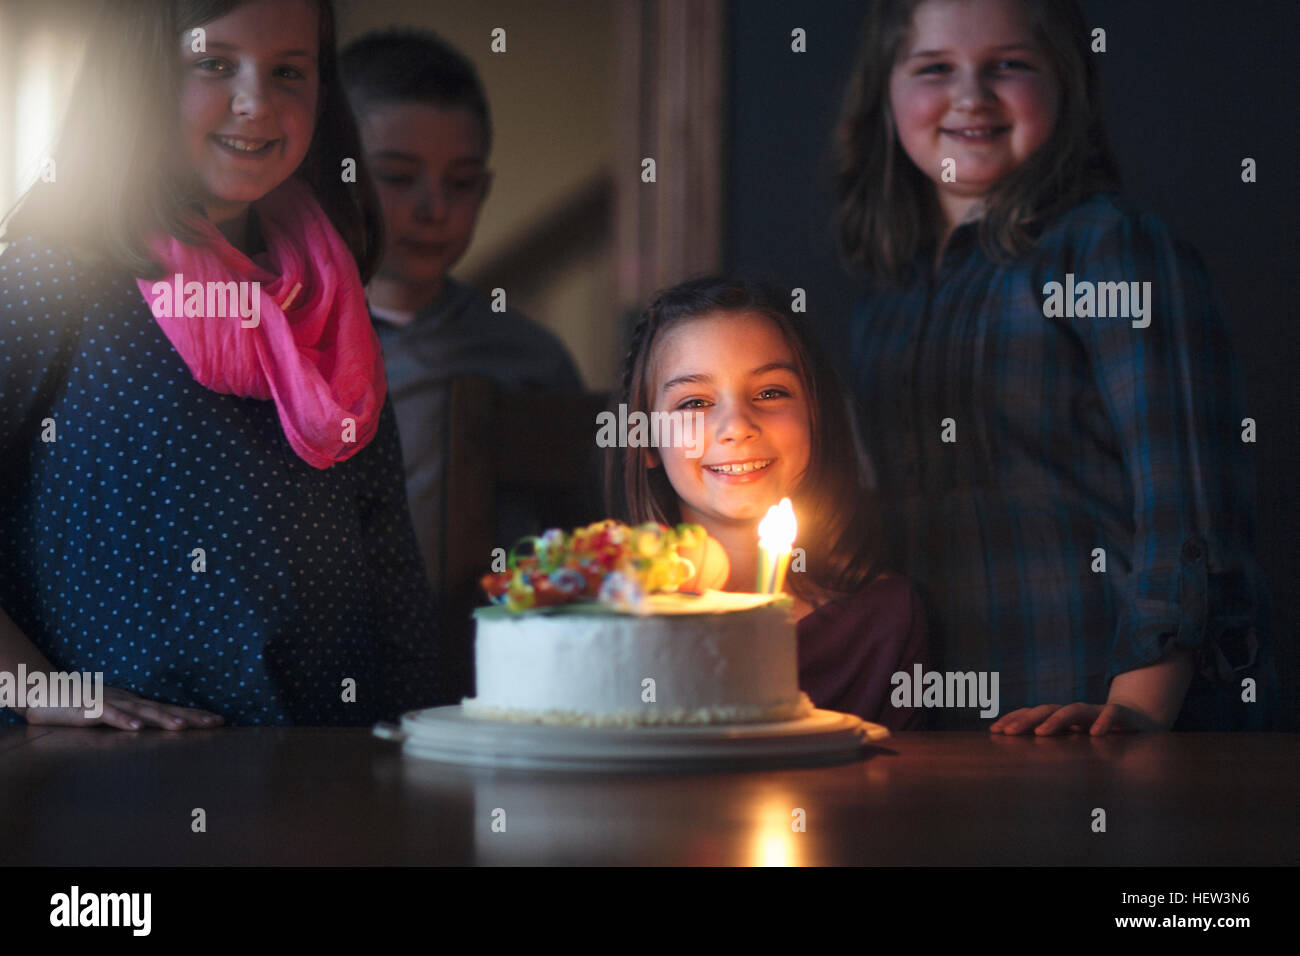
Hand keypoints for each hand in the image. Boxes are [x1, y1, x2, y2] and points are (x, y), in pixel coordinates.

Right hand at [19, 686, 223, 729]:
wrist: (44, 690)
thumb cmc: (80, 704)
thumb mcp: (113, 713)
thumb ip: (132, 720)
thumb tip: (155, 730)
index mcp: (135, 704)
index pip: (170, 709)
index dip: (194, 715)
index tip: (219, 721)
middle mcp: (128, 701)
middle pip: (163, 709)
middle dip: (191, 717)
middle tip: (216, 723)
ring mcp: (110, 703)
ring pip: (140, 711)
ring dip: (162, 718)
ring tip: (182, 727)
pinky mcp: (88, 709)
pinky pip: (108, 715)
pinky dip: (122, 721)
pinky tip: (136, 728)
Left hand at [990, 702, 1165, 735]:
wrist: (1138, 719)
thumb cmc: (1099, 732)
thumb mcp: (1074, 739)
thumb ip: (1054, 744)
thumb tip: (1021, 757)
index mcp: (1061, 717)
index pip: (1032, 714)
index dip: (1013, 719)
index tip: (994, 730)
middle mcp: (1074, 712)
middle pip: (1046, 710)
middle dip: (1025, 720)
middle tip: (1008, 733)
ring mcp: (1095, 711)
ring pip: (1073, 710)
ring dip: (1056, 720)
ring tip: (1041, 732)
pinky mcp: (1120, 714)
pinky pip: (1111, 715)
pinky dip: (1103, 722)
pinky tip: (1095, 734)